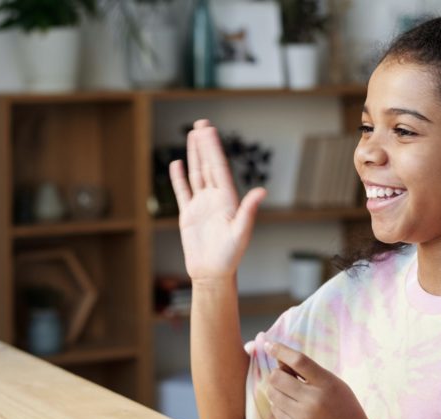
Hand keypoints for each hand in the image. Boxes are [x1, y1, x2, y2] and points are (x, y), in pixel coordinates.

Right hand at [169, 119, 266, 283]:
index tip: (209, 130)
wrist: (212, 273)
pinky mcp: (189, 214)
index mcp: (228, 199)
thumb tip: (262, 190)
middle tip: (201, 123)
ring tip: (192, 135)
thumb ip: (249, 210)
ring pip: (197, 174)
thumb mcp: (241, 232)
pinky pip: (183, 192)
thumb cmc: (230, 256)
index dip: (214, 148)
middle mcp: (215, 198)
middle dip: (205, 144)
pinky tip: (178, 163)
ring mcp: (201, 205)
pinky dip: (179, 178)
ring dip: (195, 155)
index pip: (219, 168)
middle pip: (208, 165)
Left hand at [264, 341, 378, 418]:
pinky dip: (280, 405)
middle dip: (278, 374)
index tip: (269, 344)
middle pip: (277, 378)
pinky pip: (275, 410)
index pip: (299, 360)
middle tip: (287, 377)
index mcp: (327, 383)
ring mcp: (303, 418)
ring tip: (293, 394)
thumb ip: (309, 371)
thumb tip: (279, 360)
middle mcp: (314, 400)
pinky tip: (294, 407)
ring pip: (272, 394)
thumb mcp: (333, 383)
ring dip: (278, 390)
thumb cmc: (343, 406)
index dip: (281, 350)